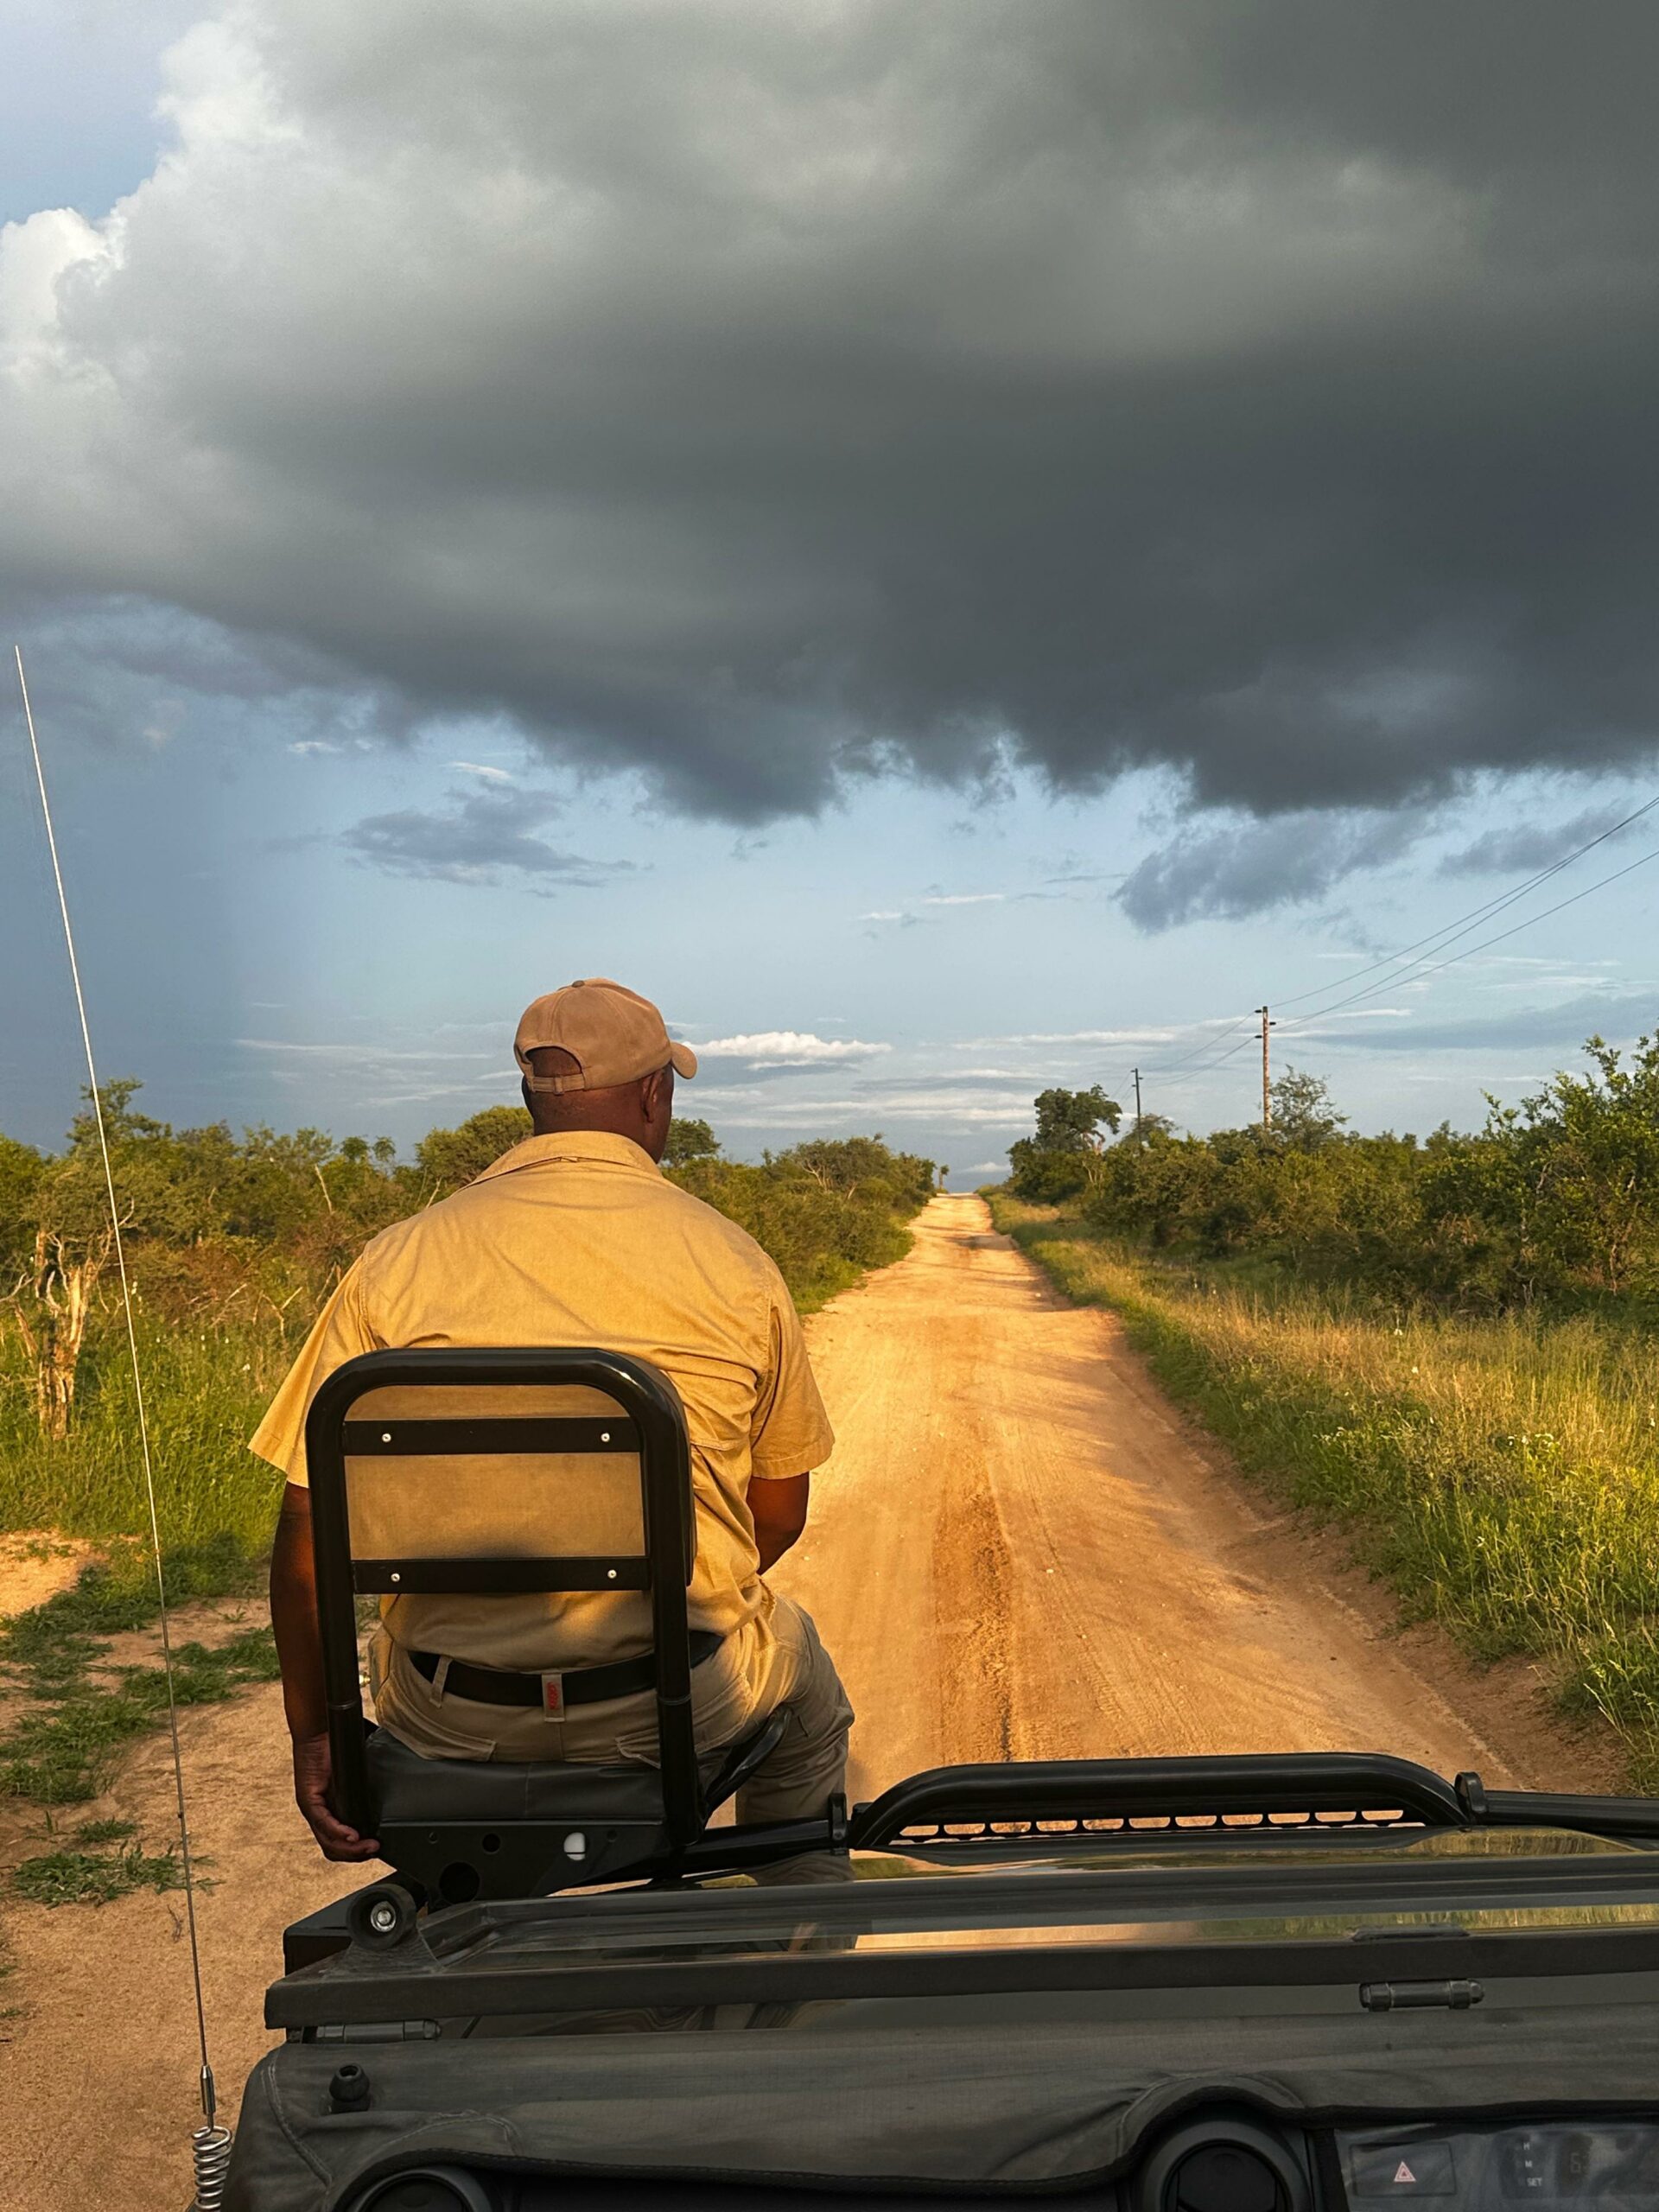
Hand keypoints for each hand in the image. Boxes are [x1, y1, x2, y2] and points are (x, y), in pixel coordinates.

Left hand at [291, 1732, 379, 1860]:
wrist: (320, 1726)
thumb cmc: (337, 1742)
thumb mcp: (359, 1768)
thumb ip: (373, 1777)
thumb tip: (399, 1773)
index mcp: (332, 1808)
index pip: (342, 1840)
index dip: (358, 1849)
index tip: (379, 1845)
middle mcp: (319, 1813)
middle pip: (335, 1848)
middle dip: (357, 1854)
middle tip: (376, 1849)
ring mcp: (312, 1808)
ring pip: (329, 1841)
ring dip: (351, 1849)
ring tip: (370, 1847)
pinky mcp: (308, 1799)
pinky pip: (323, 1823)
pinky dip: (339, 1833)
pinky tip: (354, 1836)